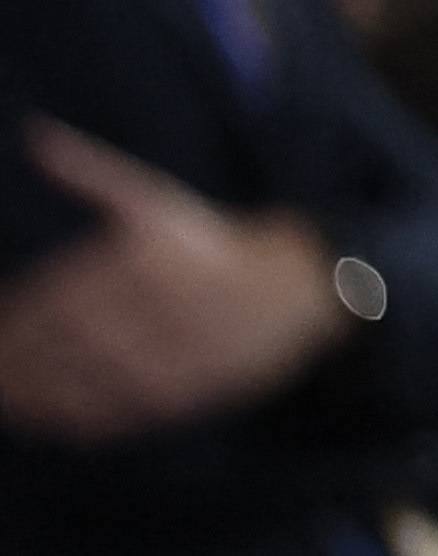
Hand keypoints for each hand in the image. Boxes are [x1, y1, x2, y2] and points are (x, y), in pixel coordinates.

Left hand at [0, 128, 351, 442]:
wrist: (290, 292)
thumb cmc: (207, 244)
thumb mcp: (154, 197)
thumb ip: (89, 170)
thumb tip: (35, 136)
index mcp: (144, 255)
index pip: (53, 299)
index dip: (13, 321)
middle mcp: (156, 306)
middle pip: (59, 345)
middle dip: (12, 360)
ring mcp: (168, 354)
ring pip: (77, 384)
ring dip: (29, 396)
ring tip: (4, 393)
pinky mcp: (177, 394)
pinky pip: (108, 413)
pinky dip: (66, 419)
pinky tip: (43, 413)